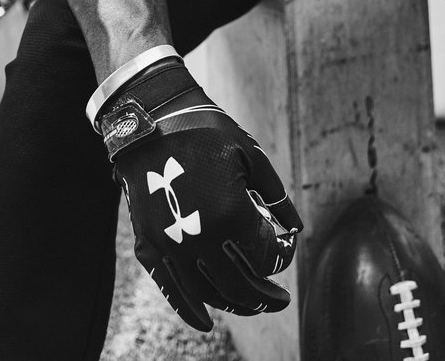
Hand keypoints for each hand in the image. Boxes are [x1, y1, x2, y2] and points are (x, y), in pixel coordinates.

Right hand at [97, 59, 301, 330]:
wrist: (151, 124)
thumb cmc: (206, 134)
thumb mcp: (251, 156)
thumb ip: (275, 196)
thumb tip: (294, 227)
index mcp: (231, 214)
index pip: (264, 257)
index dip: (280, 258)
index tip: (286, 249)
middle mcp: (201, 238)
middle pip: (239, 284)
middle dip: (264, 296)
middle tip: (280, 300)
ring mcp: (171, 246)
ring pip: (208, 293)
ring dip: (234, 304)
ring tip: (252, 305)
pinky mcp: (149, 246)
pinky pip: (171, 290)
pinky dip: (190, 309)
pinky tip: (206, 320)